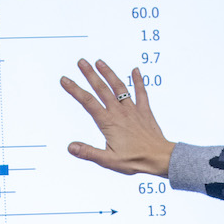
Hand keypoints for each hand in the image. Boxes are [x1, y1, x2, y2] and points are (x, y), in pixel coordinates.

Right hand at [60, 58, 174, 177]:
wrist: (159, 158)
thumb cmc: (135, 161)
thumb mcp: (108, 160)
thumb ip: (88, 152)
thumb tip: (70, 147)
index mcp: (108, 123)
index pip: (88, 102)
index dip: (75, 90)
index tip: (65, 79)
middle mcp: (119, 112)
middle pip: (102, 89)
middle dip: (90, 74)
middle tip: (81, 62)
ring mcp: (132, 110)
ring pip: (119, 87)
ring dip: (109, 74)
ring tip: (100, 62)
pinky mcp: (144, 111)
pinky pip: (141, 93)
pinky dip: (138, 81)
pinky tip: (135, 70)